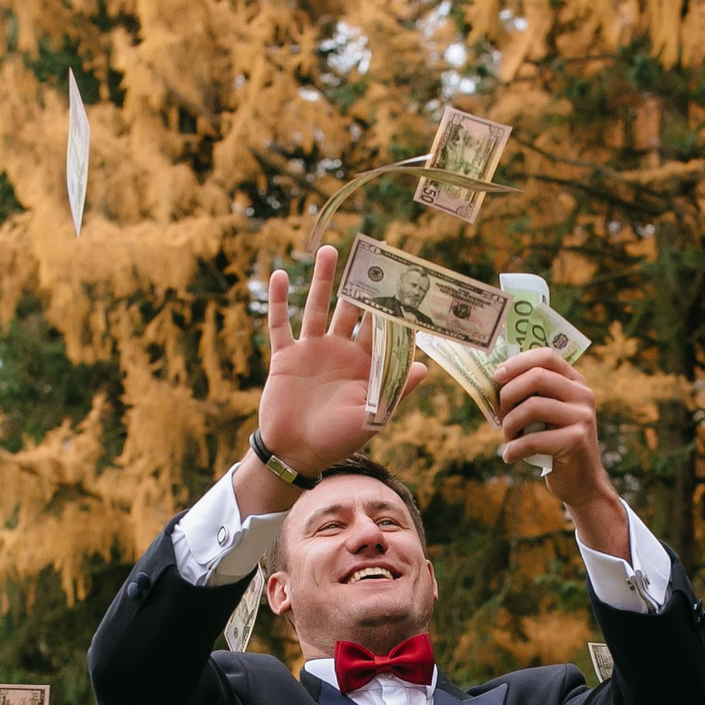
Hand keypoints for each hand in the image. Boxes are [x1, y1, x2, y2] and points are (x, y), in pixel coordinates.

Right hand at [245, 246, 422, 513]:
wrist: (295, 453)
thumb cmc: (338, 441)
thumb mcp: (373, 417)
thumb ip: (396, 390)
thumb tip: (425, 368)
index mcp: (365, 365)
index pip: (382, 329)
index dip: (393, 307)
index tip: (406, 281)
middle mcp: (340, 351)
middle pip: (352, 309)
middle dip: (360, 283)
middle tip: (371, 252)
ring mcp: (312, 350)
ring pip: (318, 307)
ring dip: (323, 279)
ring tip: (330, 250)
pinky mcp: (285, 356)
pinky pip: (281, 323)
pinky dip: (280, 300)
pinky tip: (282, 274)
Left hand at [492, 350, 625, 550]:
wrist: (581, 482)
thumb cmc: (554, 445)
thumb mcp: (546, 415)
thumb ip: (531, 396)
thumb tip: (493, 381)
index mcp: (575, 382)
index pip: (546, 356)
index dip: (518, 362)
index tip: (497, 376)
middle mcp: (583, 395)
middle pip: (536, 377)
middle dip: (508, 394)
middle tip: (500, 414)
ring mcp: (583, 417)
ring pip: (532, 407)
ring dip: (509, 425)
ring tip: (507, 439)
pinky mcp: (577, 440)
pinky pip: (533, 439)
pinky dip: (514, 449)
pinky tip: (509, 457)